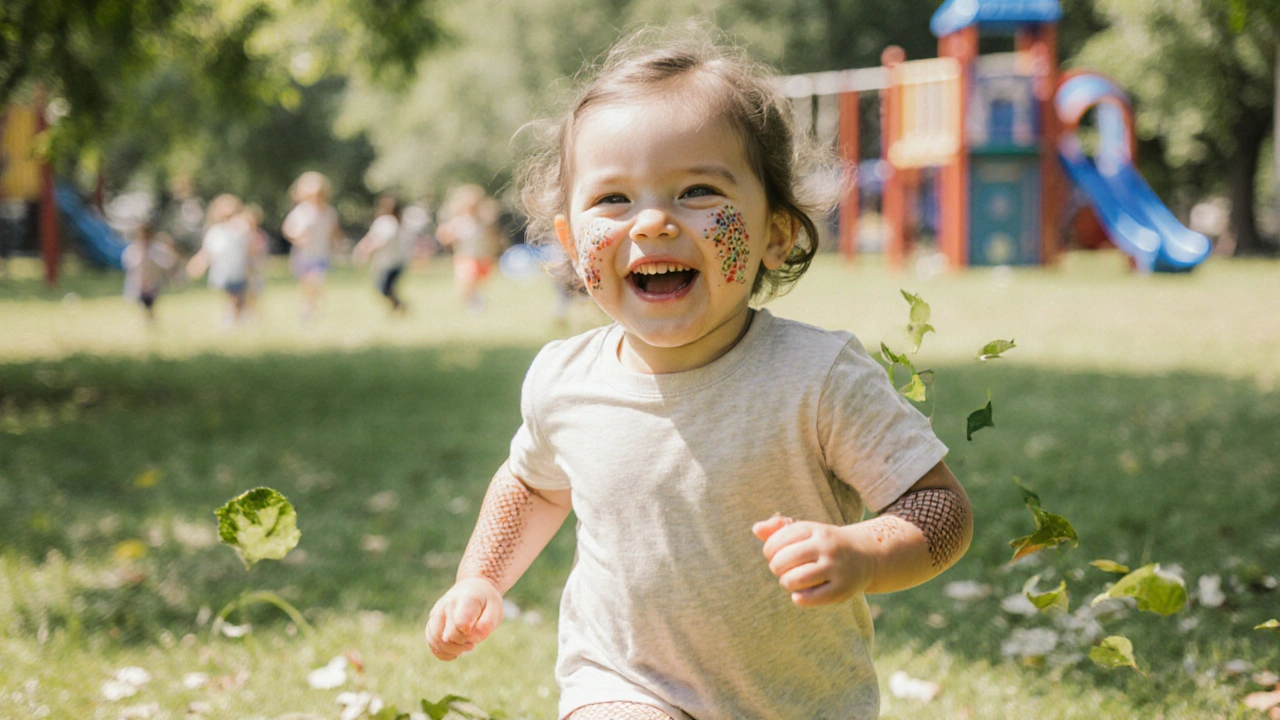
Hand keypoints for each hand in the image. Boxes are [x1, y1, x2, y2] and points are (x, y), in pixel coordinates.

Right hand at [425, 578, 503, 660]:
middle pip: (448, 636)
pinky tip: (455, 652)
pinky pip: (431, 643)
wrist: (473, 587)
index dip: (470, 635)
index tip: (477, 632)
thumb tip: (471, 637)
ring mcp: (436, 613)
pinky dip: (442, 652)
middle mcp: (446, 605)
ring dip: (452, 651)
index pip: (461, 624)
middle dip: (463, 645)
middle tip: (473, 642)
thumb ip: (487, 624)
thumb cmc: (486, 601)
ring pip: (436, 641)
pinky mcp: (431, 622)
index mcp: (465, 600)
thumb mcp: (495, 609)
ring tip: (465, 646)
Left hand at [752, 515, 875, 606]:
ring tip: (790, 581)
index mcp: (815, 529)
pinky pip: (808, 599)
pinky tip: (800, 594)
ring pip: (794, 580)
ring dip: (786, 583)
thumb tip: (755, 529)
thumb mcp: (806, 531)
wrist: (866, 557)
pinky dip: (798, 598)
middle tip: (783, 569)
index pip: (778, 540)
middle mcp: (826, 546)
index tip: (775, 554)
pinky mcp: (842, 590)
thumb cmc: (826, 544)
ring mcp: (836, 568)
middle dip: (776, 568)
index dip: (769, 550)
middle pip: (783, 560)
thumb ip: (778, 528)